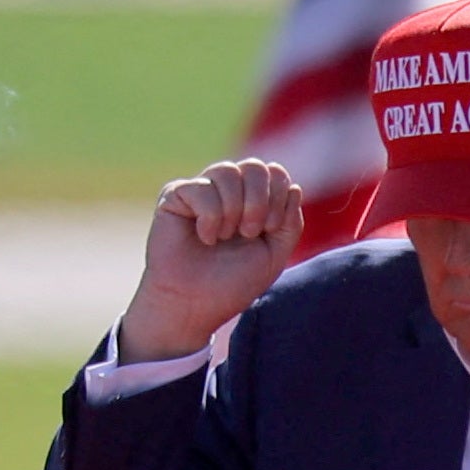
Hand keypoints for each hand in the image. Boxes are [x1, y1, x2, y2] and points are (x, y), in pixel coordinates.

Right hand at [118, 160, 303, 362]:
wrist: (195, 303)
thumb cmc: (233, 282)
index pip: (275, 174)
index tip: (269, 229)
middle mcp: (228, 192)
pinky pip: (202, 188)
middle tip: (249, 233)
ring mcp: (201, 190)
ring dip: (234, 210)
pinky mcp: (176, 195)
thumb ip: (290, 223)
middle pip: (253, 166)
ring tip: (224, 237)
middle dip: (259, 201)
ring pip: (227, 171)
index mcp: (253, 202)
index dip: (278, 196)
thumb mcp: (274, 255)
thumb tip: (293, 186)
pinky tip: (204, 238)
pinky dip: (210, 218)